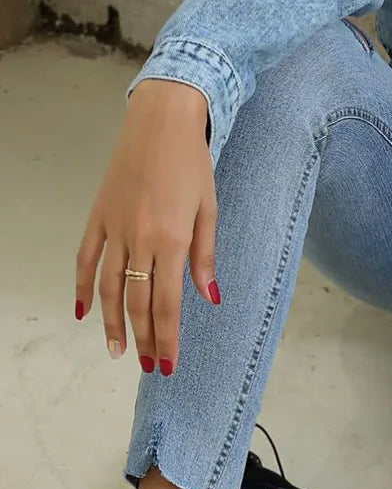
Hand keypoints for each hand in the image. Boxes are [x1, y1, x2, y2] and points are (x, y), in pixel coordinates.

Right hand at [75, 79, 218, 375]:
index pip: (167, 303)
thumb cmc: (192, 163)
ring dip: (112, 323)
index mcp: (173, 239)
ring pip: (109, 287)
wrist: (161, 122)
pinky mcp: (99, 216)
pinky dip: (84, 286)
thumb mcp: (209, 208)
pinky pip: (87, 259)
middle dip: (144, 338)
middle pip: (137, 301)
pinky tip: (84, 311)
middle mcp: (140, 239)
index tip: (170, 363)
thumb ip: (205, 256)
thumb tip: (209, 298)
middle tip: (150, 366)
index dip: (168, 336)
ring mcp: (115, 228)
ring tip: (117, 350)